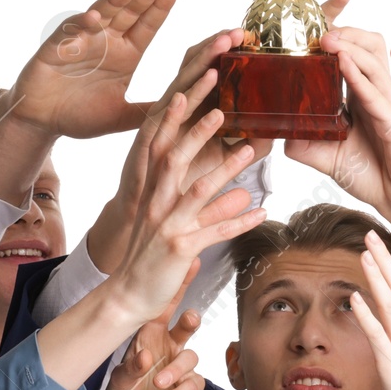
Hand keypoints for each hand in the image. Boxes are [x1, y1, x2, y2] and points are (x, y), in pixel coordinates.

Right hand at [0, 0, 179, 139]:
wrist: (42, 122)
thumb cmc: (80, 116)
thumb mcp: (121, 117)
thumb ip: (147, 111)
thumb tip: (183, 110)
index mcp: (125, 54)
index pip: (146, 26)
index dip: (159, 7)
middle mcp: (105, 42)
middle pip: (128, 13)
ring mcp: (80, 41)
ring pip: (100, 15)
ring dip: (114, 0)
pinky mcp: (55, 49)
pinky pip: (69, 34)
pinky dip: (80, 25)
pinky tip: (94, 18)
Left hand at [102, 296, 205, 389]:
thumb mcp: (118, 380)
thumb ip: (130, 368)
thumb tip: (146, 357)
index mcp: (151, 336)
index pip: (164, 308)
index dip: (177, 288)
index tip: (189, 264)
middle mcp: (168, 347)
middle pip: (187, 325)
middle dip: (190, 320)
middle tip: (188, 320)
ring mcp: (180, 368)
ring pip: (190, 357)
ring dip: (174, 370)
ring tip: (158, 384)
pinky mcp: (190, 389)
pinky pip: (192, 384)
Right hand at [104, 89, 267, 323]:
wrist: (128, 296)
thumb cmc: (153, 261)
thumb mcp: (182, 229)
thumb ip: (213, 210)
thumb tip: (244, 196)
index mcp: (153, 194)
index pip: (161, 149)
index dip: (171, 120)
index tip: (185, 93)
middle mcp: (157, 205)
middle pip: (176, 159)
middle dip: (198, 131)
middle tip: (220, 107)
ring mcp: (167, 225)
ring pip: (198, 191)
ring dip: (225, 170)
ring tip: (249, 150)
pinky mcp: (179, 248)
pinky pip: (214, 232)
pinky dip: (239, 221)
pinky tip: (262, 213)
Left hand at [287, 27, 390, 275]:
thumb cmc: (374, 178)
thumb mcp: (330, 158)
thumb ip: (308, 145)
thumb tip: (282, 136)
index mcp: (365, 100)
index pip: (353, 59)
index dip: (337, 42)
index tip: (310, 34)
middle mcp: (379, 97)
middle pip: (369, 49)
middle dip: (346, 34)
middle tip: (318, 31)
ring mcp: (390, 106)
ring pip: (373, 62)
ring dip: (349, 46)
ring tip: (327, 38)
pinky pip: (375, 92)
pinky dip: (358, 76)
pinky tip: (341, 62)